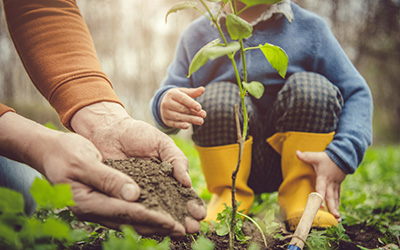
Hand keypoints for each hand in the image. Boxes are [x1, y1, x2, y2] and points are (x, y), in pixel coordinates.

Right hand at [39, 133, 190, 236]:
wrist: (50, 152)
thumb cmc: (65, 153)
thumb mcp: (84, 161)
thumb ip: (107, 178)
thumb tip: (133, 195)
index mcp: (87, 202)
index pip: (126, 212)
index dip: (151, 217)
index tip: (173, 222)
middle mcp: (94, 210)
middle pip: (131, 221)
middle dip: (158, 226)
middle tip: (182, 230)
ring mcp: (98, 208)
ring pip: (130, 220)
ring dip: (154, 224)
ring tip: (176, 228)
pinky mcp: (102, 201)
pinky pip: (126, 212)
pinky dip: (144, 215)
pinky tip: (158, 215)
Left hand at [70, 102, 205, 234]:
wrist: (109, 130)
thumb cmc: (137, 134)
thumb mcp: (162, 143)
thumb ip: (177, 160)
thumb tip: (187, 183)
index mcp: (168, 176)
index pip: (183, 194)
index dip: (192, 205)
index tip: (199, 213)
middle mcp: (154, 189)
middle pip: (171, 209)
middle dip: (183, 219)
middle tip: (191, 228)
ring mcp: (138, 195)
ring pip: (154, 213)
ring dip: (166, 224)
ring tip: (176, 232)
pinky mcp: (120, 197)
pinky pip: (132, 210)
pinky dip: (141, 219)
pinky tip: (151, 225)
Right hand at [160, 87, 206, 128]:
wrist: (163, 103)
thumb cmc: (177, 97)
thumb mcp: (183, 92)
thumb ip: (193, 92)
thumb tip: (203, 89)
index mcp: (172, 94)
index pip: (183, 99)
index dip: (191, 103)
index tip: (200, 108)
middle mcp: (167, 103)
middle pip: (182, 109)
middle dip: (193, 112)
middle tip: (203, 115)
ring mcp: (166, 112)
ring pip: (178, 117)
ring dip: (190, 119)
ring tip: (200, 121)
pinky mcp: (166, 120)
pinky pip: (174, 123)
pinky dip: (181, 125)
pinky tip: (187, 126)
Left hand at [296, 150, 345, 221]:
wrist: (343, 155)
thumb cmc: (327, 157)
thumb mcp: (316, 156)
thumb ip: (306, 156)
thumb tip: (296, 152)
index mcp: (323, 176)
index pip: (321, 188)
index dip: (320, 196)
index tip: (321, 206)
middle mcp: (330, 182)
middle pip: (330, 196)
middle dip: (332, 207)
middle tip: (334, 217)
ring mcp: (335, 184)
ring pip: (335, 197)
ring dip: (336, 208)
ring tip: (337, 218)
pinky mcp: (338, 184)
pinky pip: (338, 195)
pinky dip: (337, 202)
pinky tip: (336, 210)